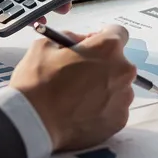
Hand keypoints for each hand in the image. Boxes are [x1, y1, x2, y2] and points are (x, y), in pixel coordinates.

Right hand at [10, 24, 136, 150]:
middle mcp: (123, 72)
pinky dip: (102, 109)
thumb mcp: (45, 45)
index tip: (91, 46)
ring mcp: (123, 99)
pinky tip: (81, 112)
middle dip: (103, 65)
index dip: (102, 37)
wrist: (34, 124)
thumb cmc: (37, 82)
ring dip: (104, 88)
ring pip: (118, 87)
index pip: (118, 33)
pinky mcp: (119, 121)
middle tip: (79, 74)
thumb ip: (70, 38)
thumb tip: (81, 42)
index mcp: (108, 48)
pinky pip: (114, 109)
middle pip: (118, 62)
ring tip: (78, 98)